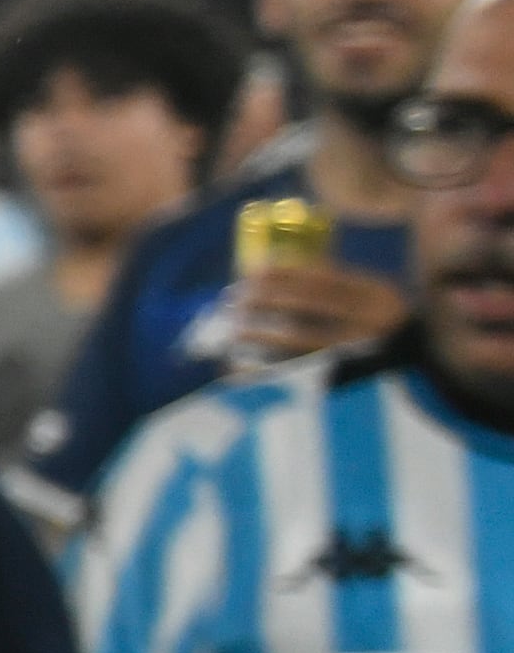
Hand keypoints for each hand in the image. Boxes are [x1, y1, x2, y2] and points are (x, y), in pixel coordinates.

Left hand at [220, 256, 406, 368]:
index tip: (253, 270)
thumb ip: (340, 284)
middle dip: (266, 298)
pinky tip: (242, 365)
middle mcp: (371, 323)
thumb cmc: (384, 331)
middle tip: (233, 297)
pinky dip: (267, 369)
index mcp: (379, 296)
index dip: (285, 272)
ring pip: (299, 339)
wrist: (418, 377)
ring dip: (260, 332)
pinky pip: (296, 374)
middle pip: (308, 303)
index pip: (325, 277)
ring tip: (234, 329)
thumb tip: (279, 269)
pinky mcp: (344, 383)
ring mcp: (358, 354)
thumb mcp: (375, 300)